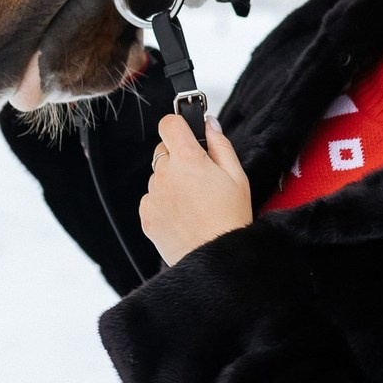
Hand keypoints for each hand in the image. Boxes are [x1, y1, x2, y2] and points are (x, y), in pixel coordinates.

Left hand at [140, 114, 252, 265]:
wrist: (216, 258)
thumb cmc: (229, 218)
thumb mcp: (236, 175)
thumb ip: (220, 144)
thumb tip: (209, 124)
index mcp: (187, 158)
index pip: (169, 123)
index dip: (178, 126)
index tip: (186, 133)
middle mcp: (165, 174)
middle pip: (164, 150)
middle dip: (178, 157)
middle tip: (199, 177)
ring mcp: (153, 195)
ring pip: (158, 176)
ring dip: (171, 181)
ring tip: (193, 201)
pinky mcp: (146, 215)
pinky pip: (151, 198)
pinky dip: (163, 202)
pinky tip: (183, 214)